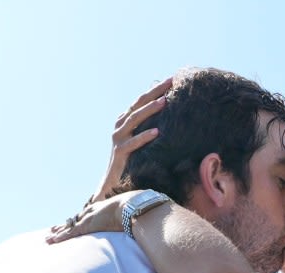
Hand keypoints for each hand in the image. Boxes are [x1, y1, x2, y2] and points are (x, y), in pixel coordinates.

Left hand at [45, 191, 138, 244]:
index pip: (83, 218)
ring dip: (57, 234)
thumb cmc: (132, 211)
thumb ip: (126, 222)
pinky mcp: (87, 225)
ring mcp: (88, 219)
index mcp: (98, 211)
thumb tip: (134, 227)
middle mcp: (90, 214)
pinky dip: (62, 237)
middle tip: (52, 230)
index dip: (74, 222)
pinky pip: (71, 233)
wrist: (130, 206)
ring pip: (68, 228)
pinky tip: (53, 240)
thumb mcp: (127, 218)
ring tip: (47, 238)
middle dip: (62, 227)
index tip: (68, 224)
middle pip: (72, 222)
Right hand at [90, 77, 170, 202]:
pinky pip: (133, 142)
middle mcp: (120, 125)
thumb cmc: (131, 159)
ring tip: (164, 102)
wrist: (113, 181)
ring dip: (150, 110)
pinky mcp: (120, 152)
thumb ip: (148, 125)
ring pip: (134, 119)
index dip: (155, 89)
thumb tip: (167, 112)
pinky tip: (157, 132)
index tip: (171, 79)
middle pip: (138, 104)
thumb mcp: (139, 139)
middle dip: (154, 92)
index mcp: (124, 120)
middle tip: (170, 82)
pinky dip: (144, 136)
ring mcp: (118, 138)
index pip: (141, 100)